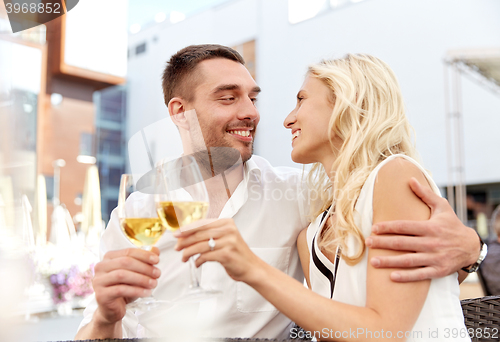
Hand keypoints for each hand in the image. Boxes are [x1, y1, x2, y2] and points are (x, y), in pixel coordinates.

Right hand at [92, 247, 160, 324]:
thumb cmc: (124, 288)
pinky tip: (146, 292)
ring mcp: (99, 281)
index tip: (157, 260)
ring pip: (122, 275)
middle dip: (144, 267)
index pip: (128, 252)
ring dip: (141, 279)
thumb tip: (155, 250)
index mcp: (109, 257)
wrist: (112, 309)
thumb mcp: (136, 273)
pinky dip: (136, 290)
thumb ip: (144, 260)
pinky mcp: (101, 294)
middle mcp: (101, 267)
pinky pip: (120, 290)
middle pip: (125, 262)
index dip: (144, 255)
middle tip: (157, 273)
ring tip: (154, 283)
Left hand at [174, 218, 261, 282]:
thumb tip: (186, 235)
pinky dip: (198, 261)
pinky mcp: (226, 254)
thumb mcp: (225, 238)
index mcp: (226, 223)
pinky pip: (205, 256)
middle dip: (185, 241)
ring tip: (184, 257)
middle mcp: (228, 230)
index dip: (187, 229)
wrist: (251, 267)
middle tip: (177, 247)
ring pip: (200, 246)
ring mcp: (228, 242)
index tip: (177, 234)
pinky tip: (196, 263)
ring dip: (188, 252)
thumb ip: (210, 234)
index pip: (201, 223)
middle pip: (199, 234)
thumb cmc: (236, 254)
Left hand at [365, 177, 479, 281]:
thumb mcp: (442, 207)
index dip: (388, 227)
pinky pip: (420, 274)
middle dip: (383, 243)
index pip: (405, 227)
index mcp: (430, 227)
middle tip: (367, 243)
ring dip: (390, 262)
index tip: (374, 228)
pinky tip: (392, 277)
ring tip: (373, 261)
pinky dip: (406, 277)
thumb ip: (425, 194)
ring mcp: (435, 258)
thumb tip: (410, 179)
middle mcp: (432, 243)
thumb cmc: (451, 224)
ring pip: (408, 261)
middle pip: (403, 243)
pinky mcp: (438, 270)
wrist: (471, 246)